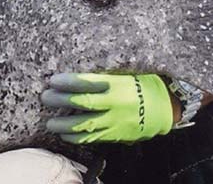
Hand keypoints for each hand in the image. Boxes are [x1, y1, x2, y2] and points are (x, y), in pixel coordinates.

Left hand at [41, 73, 172, 143]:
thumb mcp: (125, 74)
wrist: (167, 107)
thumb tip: (75, 76)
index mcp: (117, 85)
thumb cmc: (143, 84)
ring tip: (50, 123)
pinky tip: (65, 135)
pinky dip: (77, 138)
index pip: (87, 83)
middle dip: (61, 101)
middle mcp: (115, 104)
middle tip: (45, 98)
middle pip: (82, 103)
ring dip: (64, 125)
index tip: (53, 80)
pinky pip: (94, 138)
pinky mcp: (117, 134)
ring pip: (85, 125)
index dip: (68, 82)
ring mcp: (116, 121)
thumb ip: (103, 76)